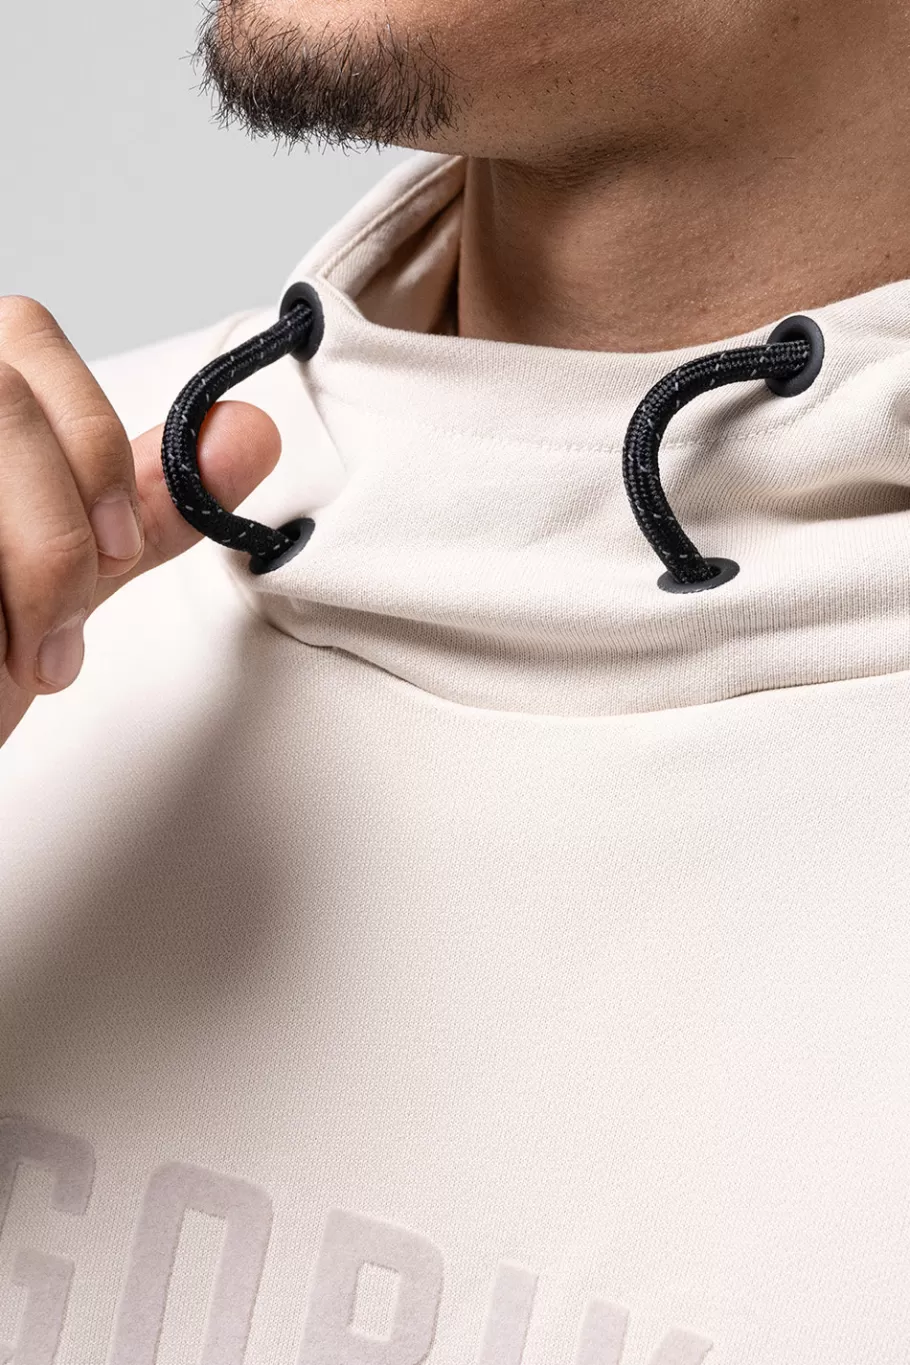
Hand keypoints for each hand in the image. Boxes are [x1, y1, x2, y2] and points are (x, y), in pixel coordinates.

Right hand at [0, 296, 281, 748]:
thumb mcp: (68, 576)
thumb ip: (146, 507)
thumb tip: (245, 435)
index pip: (24, 330)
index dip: (89, 436)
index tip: (118, 542)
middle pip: (1, 392)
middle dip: (57, 521)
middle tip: (60, 618)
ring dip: (28, 561)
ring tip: (24, 648)